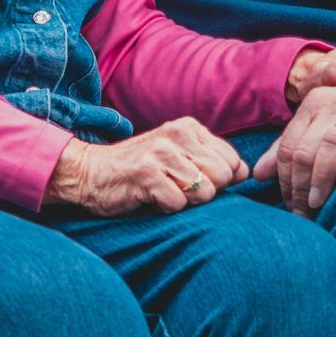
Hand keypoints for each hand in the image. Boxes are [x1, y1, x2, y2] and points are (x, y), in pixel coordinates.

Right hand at [44, 118, 247, 215]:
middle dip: (205, 192)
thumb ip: (211, 161)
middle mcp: (177, 135)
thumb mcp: (178, 156)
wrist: (89, 173)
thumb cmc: (140, 169)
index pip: (232, 161)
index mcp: (189, 127)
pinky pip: (178, 204)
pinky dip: (166, 209)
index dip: (219, 180)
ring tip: (163, 192)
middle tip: (176, 188)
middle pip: (223, 177)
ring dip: (184, 202)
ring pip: (204, 192)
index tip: (193, 181)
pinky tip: (150, 199)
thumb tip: (245, 174)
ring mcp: (161, 153)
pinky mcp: (146, 174)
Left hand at [254, 81, 335, 216]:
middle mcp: (335, 101)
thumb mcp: (325, 127)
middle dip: (299, 189)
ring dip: (321, 180)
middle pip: (305, 152)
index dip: (285, 183)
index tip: (291, 207)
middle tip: (304, 216)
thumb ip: (293, 147)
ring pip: (331, 145)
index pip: (288, 148)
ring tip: (319, 206)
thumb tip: (258, 173)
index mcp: (316, 102)